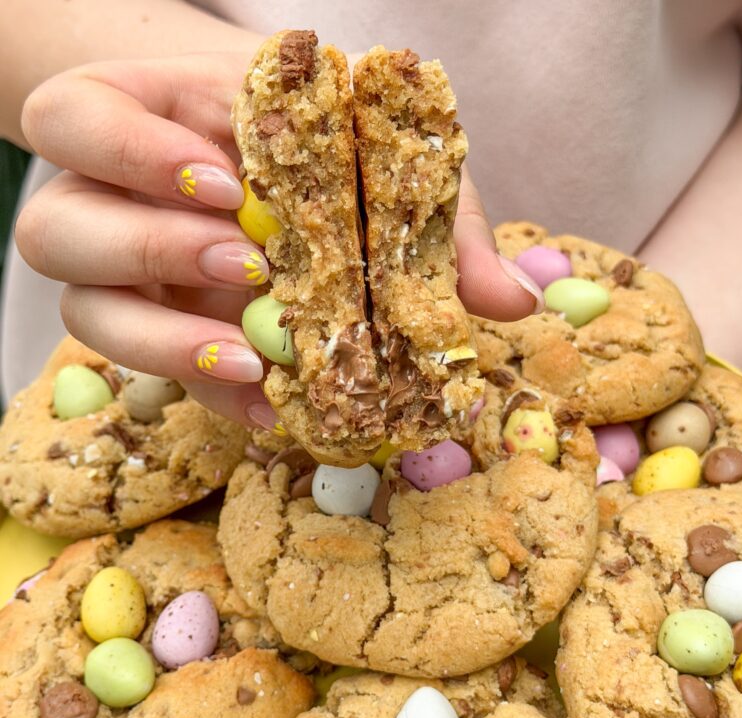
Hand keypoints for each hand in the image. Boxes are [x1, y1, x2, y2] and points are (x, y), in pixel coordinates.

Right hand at [16, 54, 542, 427]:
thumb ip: (429, 211)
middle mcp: (102, 199)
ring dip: (162, 340)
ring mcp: (116, 275)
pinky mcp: (148, 333)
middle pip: (57, 228)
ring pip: (85, 313)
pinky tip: (270, 404)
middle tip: (248, 265)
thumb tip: (513, 301)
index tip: (222, 183)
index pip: (82, 124)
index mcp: (133, 117)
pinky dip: (210, 392)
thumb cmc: (303, 136)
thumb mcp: (365, 148)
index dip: (134, 155)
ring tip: (253, 357)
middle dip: (150, 249)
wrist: (256, 162)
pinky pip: (152, 374)